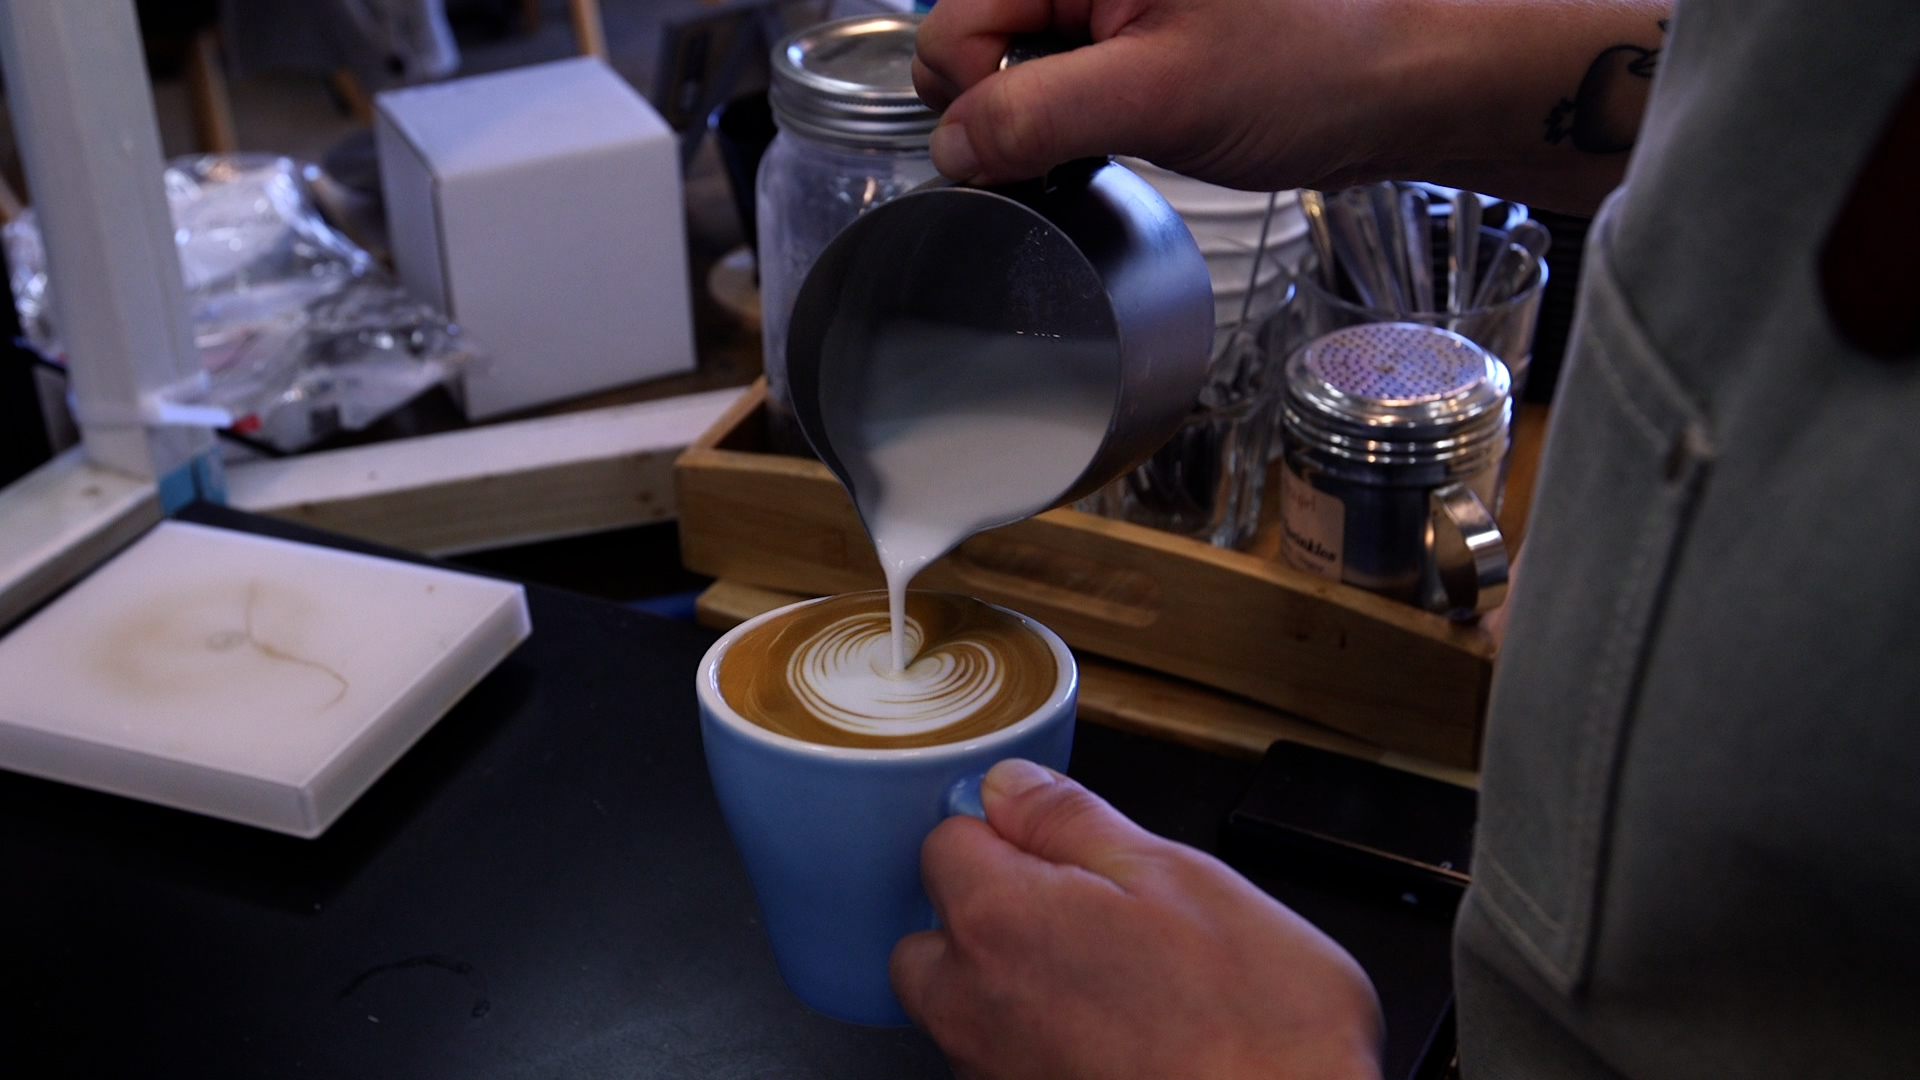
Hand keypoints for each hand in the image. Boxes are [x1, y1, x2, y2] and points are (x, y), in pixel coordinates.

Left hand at [891, 759, 1382, 1079]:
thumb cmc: (1254, 1025)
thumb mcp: (1177, 876)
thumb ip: (1071, 821)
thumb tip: (1010, 787)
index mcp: (1000, 922)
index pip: (945, 843)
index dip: (1004, 833)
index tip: (1056, 845)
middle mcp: (972, 1009)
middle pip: (931, 940)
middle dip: (986, 919)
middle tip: (1081, 916)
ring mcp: (994, 1075)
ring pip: (965, 1012)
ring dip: (1014, 988)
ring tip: (1116, 985)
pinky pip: (1006, 1064)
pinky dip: (1043, 1046)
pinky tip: (1119, 1040)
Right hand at [914, 0, 1396, 191]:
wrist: (1398, 85)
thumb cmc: (1313, 68)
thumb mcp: (1159, 99)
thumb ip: (1036, 116)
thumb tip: (951, 145)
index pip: (956, 17)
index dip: (973, 94)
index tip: (1024, 143)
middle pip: (978, 35)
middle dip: (1011, 99)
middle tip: (1090, 127)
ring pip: (1014, 59)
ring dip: (1046, 110)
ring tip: (1123, 122)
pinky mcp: (1129, 25)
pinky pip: (1059, 71)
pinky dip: (1075, 110)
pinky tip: (1124, 122)